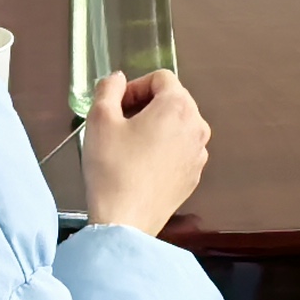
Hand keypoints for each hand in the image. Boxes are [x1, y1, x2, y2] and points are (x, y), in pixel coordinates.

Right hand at [80, 68, 210, 237]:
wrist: (125, 221)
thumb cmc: (113, 169)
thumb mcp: (99, 119)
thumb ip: (108, 89)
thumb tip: (117, 79)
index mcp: (178, 107)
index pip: (160, 78)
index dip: (135, 86)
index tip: (117, 105)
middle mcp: (197, 126)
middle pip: (173, 99)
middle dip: (146, 104)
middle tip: (120, 122)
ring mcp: (199, 154)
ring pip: (178, 125)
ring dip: (155, 126)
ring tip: (129, 144)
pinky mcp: (194, 176)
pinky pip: (180, 149)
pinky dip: (163, 148)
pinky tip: (141, 164)